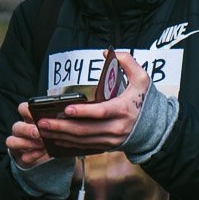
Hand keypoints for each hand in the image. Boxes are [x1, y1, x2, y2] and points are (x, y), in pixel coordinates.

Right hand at [5, 101, 51, 168]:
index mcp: (28, 119)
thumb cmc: (51, 136)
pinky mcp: (21, 157)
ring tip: (42, 145)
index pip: (22, 109)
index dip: (27, 110)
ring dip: (28, 143)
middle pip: (16, 126)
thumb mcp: (53, 126)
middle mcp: (20, 130)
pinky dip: (33, 155)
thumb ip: (54, 121)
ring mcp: (18, 144)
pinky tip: (43, 153)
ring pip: (13, 141)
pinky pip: (23, 156)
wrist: (46, 156)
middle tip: (38, 133)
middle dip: (27, 130)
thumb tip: (62, 116)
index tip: (36, 113)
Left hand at [32, 52, 149, 152]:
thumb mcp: (142, 78)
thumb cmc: (145, 100)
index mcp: (124, 109)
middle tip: (43, 122)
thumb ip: (127, 61)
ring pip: (83, 140)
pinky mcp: (107, 146)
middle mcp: (117, 128)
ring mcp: (111, 140)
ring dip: (61, 136)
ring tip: (43, 130)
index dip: (83, 112)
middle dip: (62, 127)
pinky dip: (69, 143)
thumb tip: (106, 52)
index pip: (101, 112)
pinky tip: (55, 138)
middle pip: (86, 130)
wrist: (155, 127)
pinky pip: (85, 146)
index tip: (67, 109)